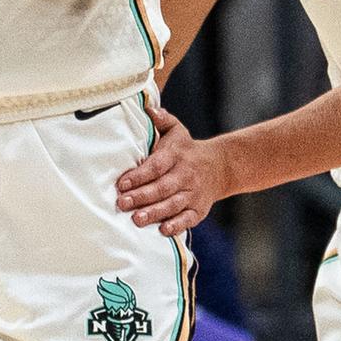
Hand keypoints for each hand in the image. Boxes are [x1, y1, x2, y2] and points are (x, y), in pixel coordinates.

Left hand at [116, 105, 224, 234]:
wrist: (219, 166)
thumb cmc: (186, 148)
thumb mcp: (176, 130)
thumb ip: (162, 119)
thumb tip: (148, 109)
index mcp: (176, 155)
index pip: (156, 166)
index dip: (139, 175)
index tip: (121, 183)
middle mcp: (185, 175)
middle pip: (162, 187)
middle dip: (141, 197)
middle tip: (121, 203)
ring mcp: (193, 193)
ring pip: (173, 205)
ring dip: (154, 213)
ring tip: (136, 219)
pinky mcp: (199, 209)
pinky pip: (188, 219)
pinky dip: (176, 225)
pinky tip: (163, 230)